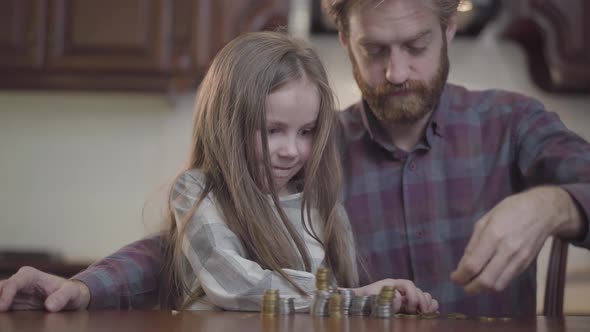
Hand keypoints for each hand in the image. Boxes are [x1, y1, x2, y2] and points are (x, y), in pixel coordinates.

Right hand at [0, 266, 90, 311]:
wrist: (70, 297)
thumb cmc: (70, 292)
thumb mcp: (71, 293)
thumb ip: (63, 297)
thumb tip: (50, 306)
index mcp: (30, 275)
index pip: (13, 283)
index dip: (5, 294)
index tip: (2, 308)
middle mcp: (19, 282)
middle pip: (0, 288)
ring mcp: (14, 293)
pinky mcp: (13, 303)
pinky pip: (2, 305)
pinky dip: (1, 309)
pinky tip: (2, 318)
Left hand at [353, 278, 438, 313]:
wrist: (357, 304)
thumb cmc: (363, 299)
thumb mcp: (371, 298)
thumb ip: (384, 298)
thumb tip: (399, 298)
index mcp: (392, 284)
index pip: (408, 284)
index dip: (413, 295)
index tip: (411, 308)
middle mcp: (400, 289)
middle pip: (418, 290)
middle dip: (421, 302)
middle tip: (420, 313)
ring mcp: (405, 297)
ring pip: (423, 295)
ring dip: (427, 303)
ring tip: (424, 313)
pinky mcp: (408, 306)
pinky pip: (424, 303)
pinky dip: (430, 307)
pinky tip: (432, 314)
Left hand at [451, 186, 581, 292]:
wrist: (542, 211)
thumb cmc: (510, 210)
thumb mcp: (485, 220)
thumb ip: (473, 243)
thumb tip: (463, 264)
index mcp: (493, 235)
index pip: (473, 265)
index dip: (460, 276)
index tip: (454, 277)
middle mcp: (507, 250)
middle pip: (485, 281)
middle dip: (469, 287)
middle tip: (461, 283)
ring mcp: (519, 259)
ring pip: (498, 286)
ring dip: (482, 289)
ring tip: (472, 283)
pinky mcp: (526, 265)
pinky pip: (507, 281)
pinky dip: (494, 284)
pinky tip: (487, 278)